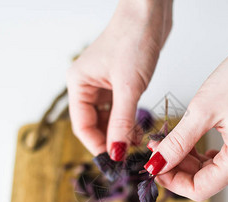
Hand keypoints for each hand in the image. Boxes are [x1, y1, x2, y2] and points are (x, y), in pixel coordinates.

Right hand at [67, 0, 171, 160]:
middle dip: (111, 141)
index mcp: (78, 84)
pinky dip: (128, 121)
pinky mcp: (119, 83)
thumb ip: (122, 121)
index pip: (82, 126)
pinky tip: (138, 130)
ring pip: (108, 119)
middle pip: (95, 125)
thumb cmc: (133, 39)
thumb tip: (117, 152)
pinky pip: (119, 110)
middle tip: (128, 156)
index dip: (97, 146)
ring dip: (121, 133)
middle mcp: (87, 86)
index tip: (114, 162)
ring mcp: (103, 85)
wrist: (149, 12)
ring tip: (136, 145)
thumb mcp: (128, 86)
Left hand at [145, 39, 227, 200]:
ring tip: (168, 140)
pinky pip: (223, 155)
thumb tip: (158, 164)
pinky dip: (202, 150)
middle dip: (177, 167)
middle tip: (157, 148)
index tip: (154, 167)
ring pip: (212, 168)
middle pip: (206, 179)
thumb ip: (178, 142)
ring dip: (188, 158)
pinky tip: (188, 139)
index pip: (200, 189)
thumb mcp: (202, 111)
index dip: (172, 182)